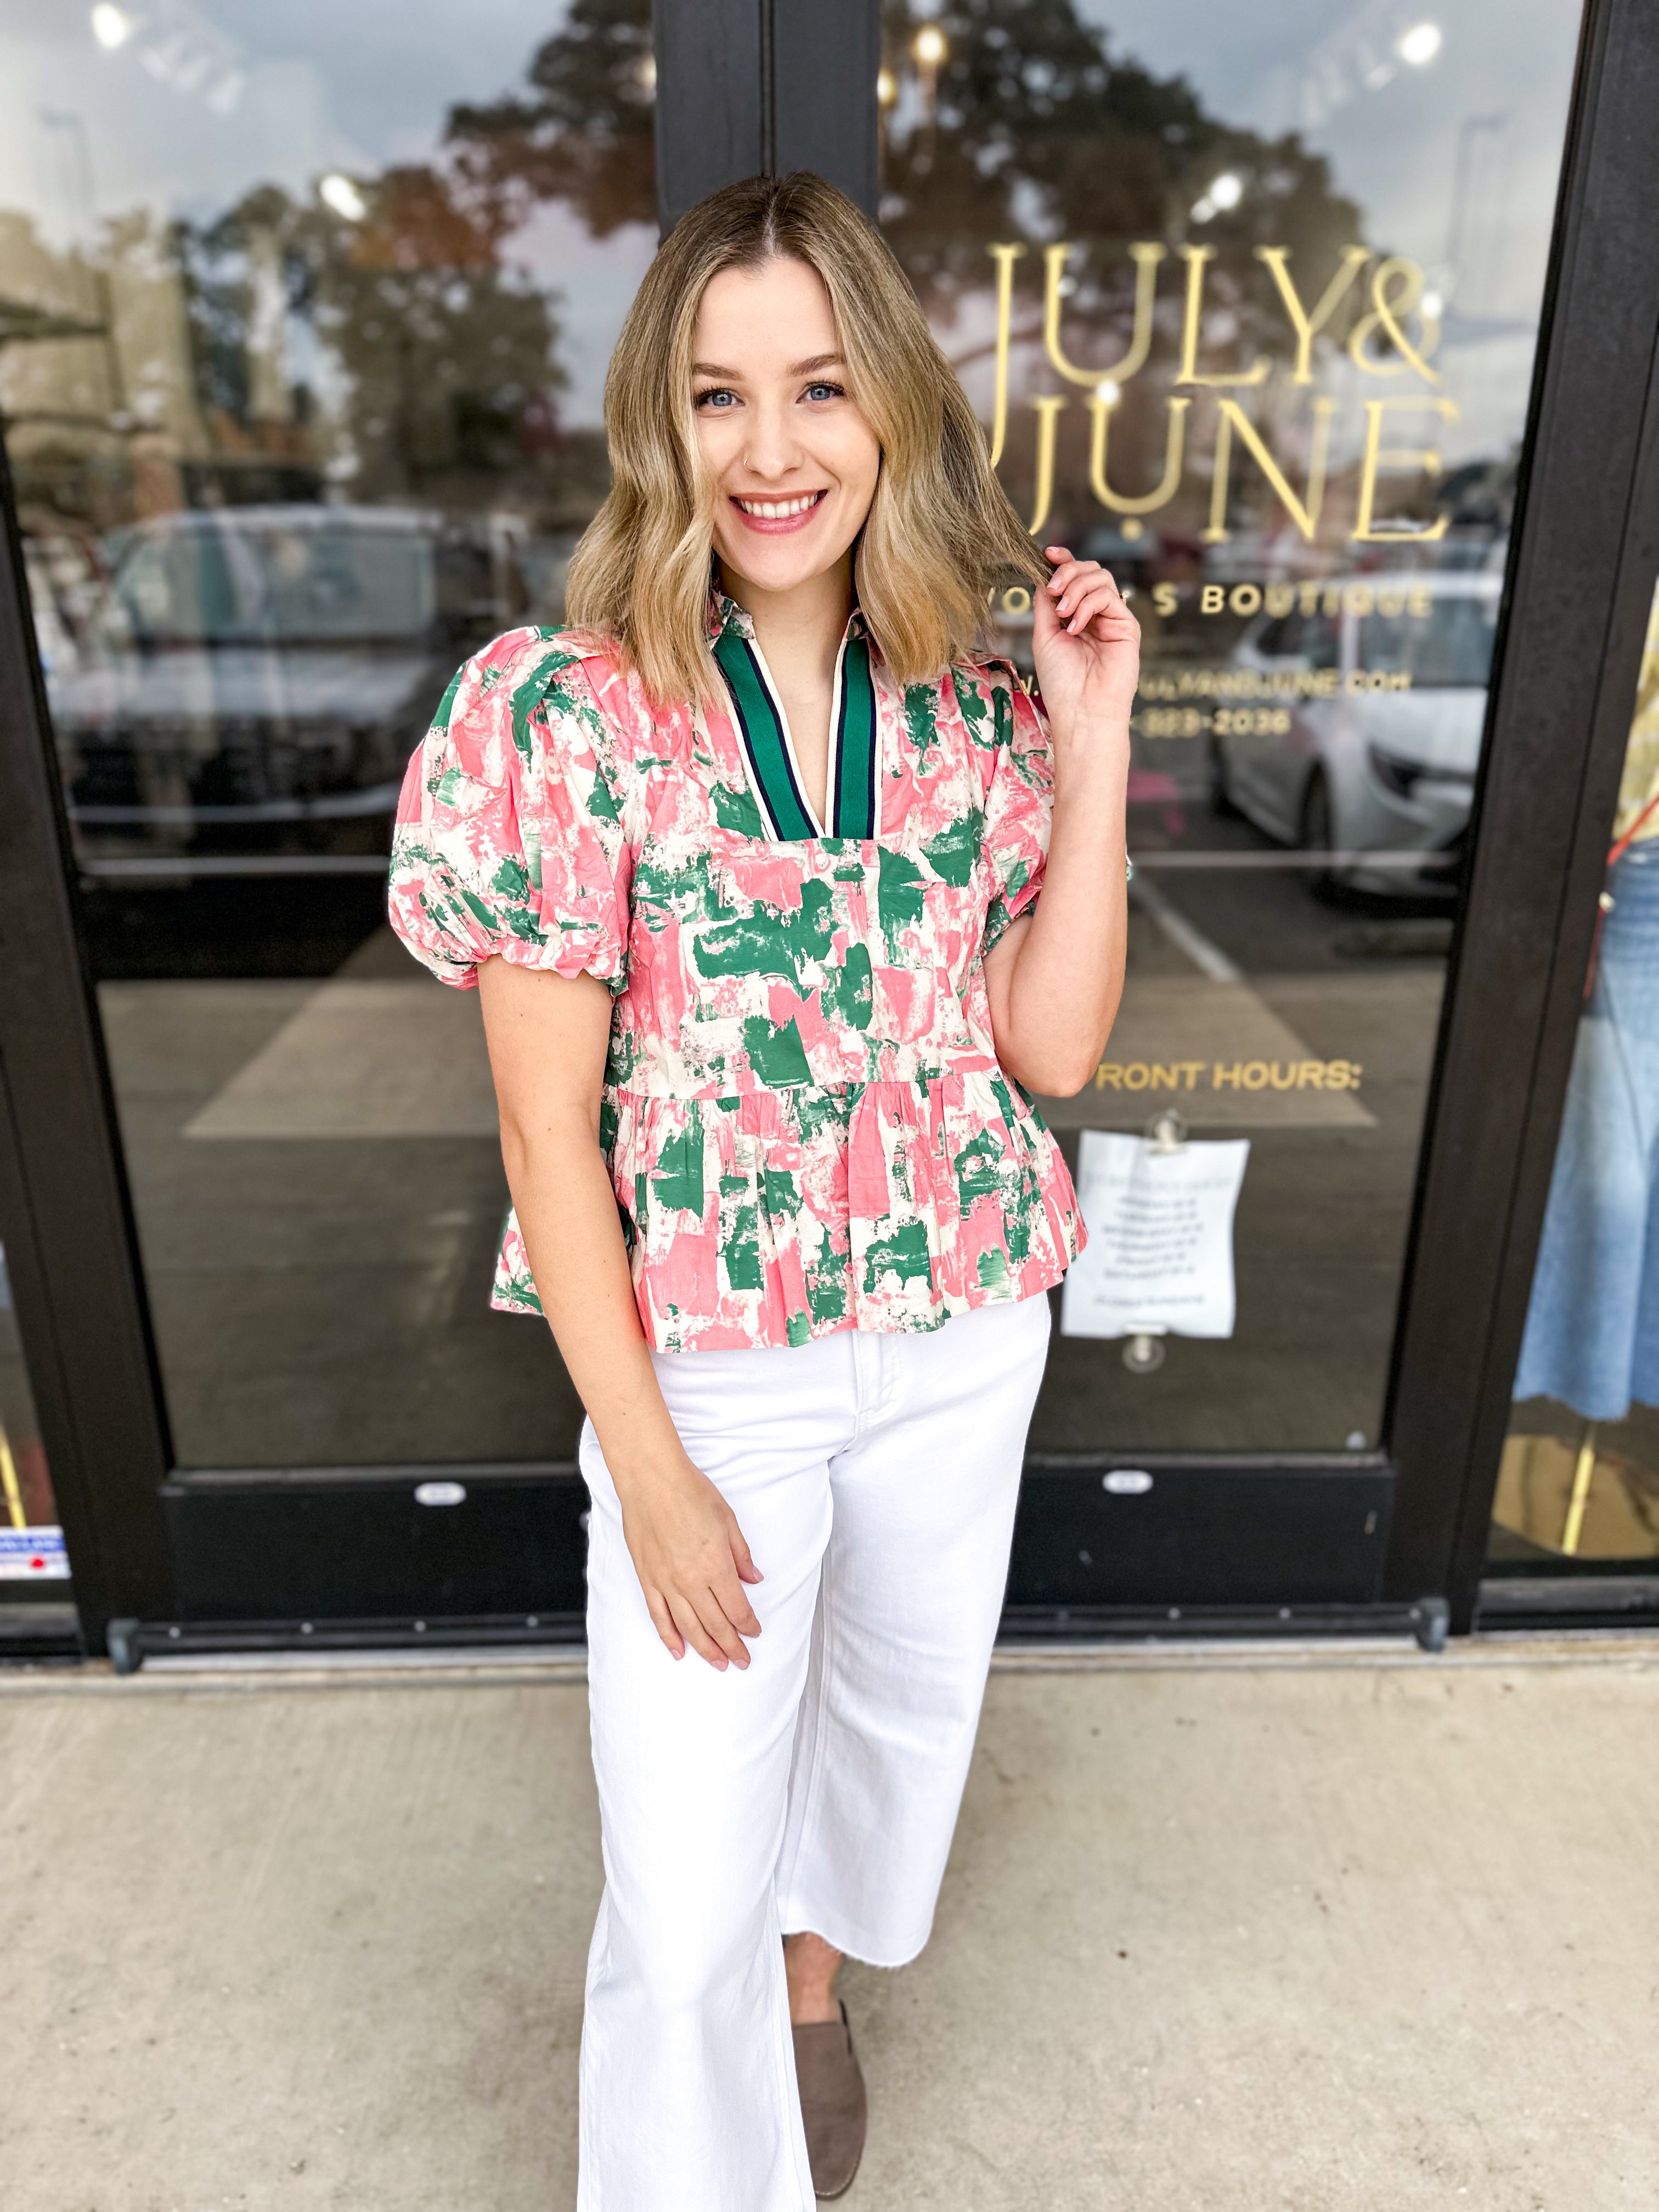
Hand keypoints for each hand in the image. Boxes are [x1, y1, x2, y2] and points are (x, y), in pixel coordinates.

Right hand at [613, 1448, 763, 1669]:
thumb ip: (741, 1555)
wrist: (651, 1479)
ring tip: (718, 1663)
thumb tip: (754, 1579)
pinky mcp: (647, 1579)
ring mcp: (666, 1582)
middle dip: (732, 1646)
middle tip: (742, 1661)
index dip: (749, 1625)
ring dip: (706, 1649)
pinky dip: (669, 1637)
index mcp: (716, 1565)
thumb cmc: (690, 1492)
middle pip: (716, 1625)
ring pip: (689, 1627)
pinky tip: (678, 1651)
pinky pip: (659, 1616)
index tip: (755, 1632)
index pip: (737, 1608)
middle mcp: (691, 1581)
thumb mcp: (728, 1520)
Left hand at [1030, 545, 1140, 772]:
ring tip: (1063, 615)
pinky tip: (1075, 627)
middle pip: (1089, 570)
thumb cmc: (1061, 682)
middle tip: (1054, 590)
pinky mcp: (1126, 626)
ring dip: (1076, 589)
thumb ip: (1045, 605)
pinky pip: (1109, 596)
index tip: (1047, 553)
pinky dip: (1087, 605)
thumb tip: (1042, 576)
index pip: (1073, 578)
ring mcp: (1112, 619)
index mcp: (1075, 616)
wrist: (1081, 710)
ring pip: (1100, 577)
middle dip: (1068, 572)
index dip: (1063, 561)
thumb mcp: (1044, 636)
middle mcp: (1095, 615)